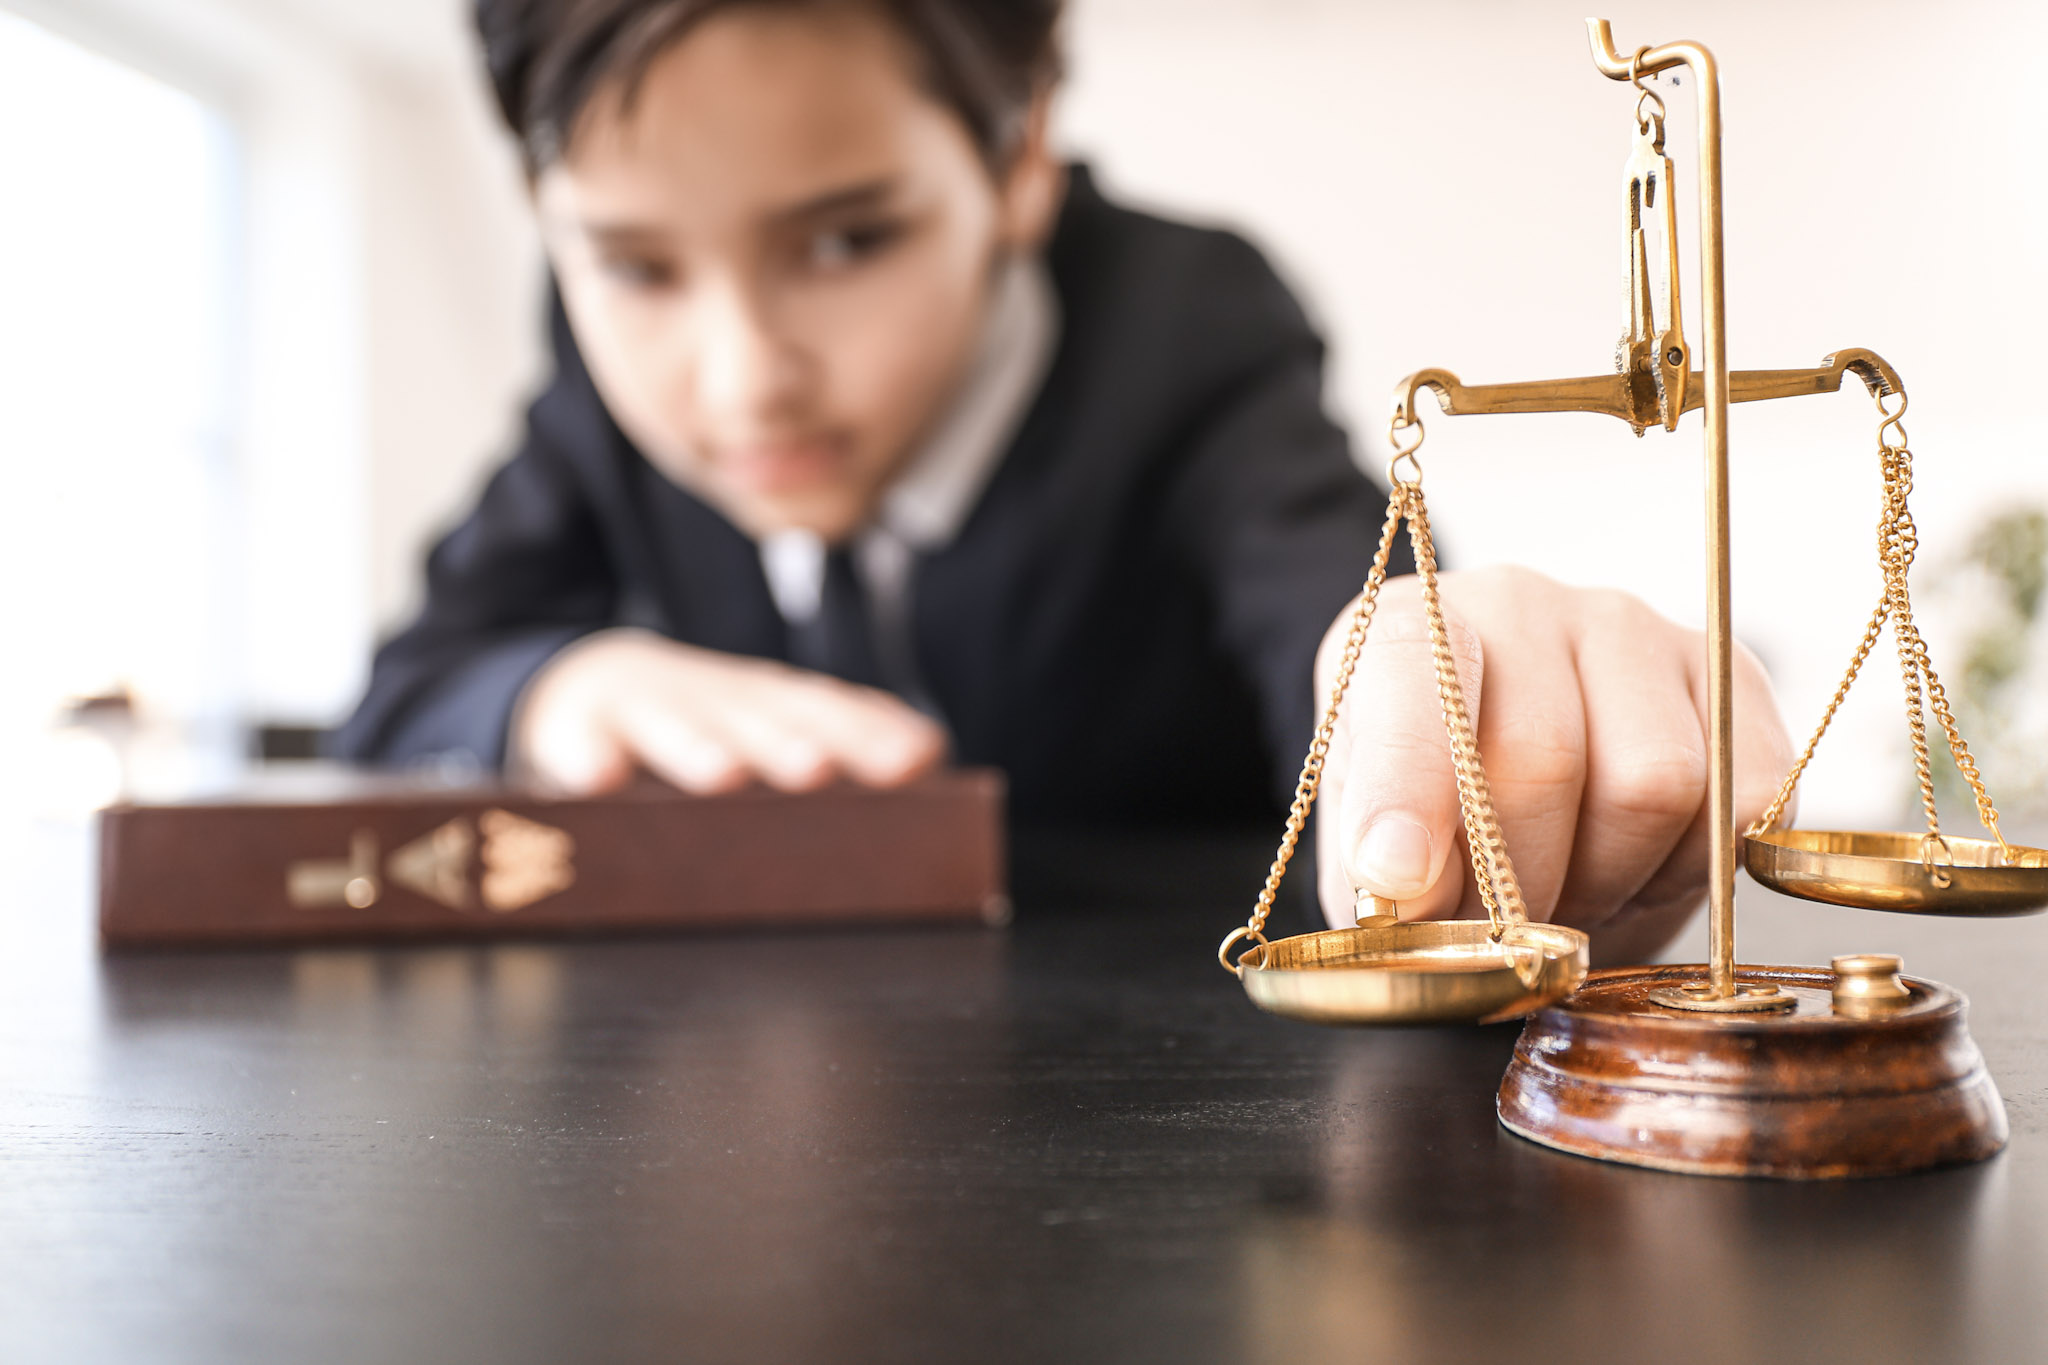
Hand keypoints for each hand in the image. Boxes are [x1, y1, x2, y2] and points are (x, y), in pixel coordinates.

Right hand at [512, 628, 947, 794]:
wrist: (591, 685)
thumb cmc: (707, 729)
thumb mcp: (773, 728)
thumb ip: (842, 740)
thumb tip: (930, 752)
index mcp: (779, 707)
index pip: (833, 713)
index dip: (872, 734)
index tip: (916, 758)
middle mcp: (721, 701)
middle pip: (757, 721)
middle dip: (787, 744)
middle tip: (816, 770)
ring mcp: (647, 712)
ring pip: (672, 728)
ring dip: (696, 750)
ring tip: (720, 778)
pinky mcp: (576, 730)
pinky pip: (579, 746)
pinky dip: (587, 761)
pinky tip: (599, 781)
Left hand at [1314, 567, 1792, 965]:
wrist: (1509, 788)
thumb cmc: (1429, 809)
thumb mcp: (1370, 839)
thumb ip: (1373, 864)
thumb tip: (1406, 892)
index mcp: (1412, 627)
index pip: (1414, 676)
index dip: (1406, 788)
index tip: (1398, 879)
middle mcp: (1522, 604)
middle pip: (1544, 756)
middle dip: (1515, 885)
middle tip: (1494, 935)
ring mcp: (1632, 631)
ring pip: (1653, 784)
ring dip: (1605, 881)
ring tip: (1564, 893)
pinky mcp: (1730, 680)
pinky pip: (1737, 802)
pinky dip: (1690, 870)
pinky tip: (1636, 867)